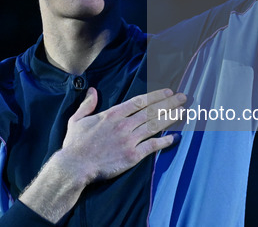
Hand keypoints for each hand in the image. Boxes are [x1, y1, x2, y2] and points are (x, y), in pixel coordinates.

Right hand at [61, 87, 185, 182]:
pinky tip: (175, 137)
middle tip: (183, 97)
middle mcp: (123, 125)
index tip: (168, 91)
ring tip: (183, 112)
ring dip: (171, 117)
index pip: (139, 101)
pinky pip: (152, 146)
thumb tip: (92, 90)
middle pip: (151, 111)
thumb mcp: (77, 120)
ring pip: (154, 125)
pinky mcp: (132, 156)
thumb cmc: (74, 145)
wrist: (74, 166)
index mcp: (112, 114)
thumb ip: (87, 104)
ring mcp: (129, 140)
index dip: (155, 96)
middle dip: (169, 103)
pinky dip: (165, 141)